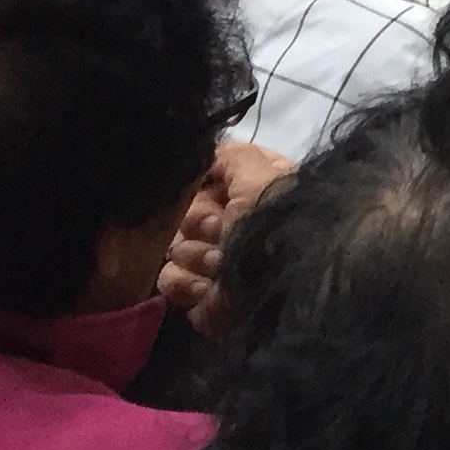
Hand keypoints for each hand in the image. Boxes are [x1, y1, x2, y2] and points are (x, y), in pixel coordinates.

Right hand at [159, 139, 295, 335]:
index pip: (209, 177)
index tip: (214, 188)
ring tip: (222, 263)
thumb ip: (235, 157)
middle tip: (221, 229)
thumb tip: (211, 152)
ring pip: (174, 246)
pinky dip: (187, 283)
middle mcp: (234, 225)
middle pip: (184, 212)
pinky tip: (208, 287)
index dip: (206, 183)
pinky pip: (169, 280)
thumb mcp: (262, 175)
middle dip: (200, 221)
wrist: (279, 287)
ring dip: (198, 255)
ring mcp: (215, 263)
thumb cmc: (274, 223)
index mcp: (254, 195)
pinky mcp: (199, 296)